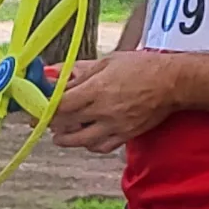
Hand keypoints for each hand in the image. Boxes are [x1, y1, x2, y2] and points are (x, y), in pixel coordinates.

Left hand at [50, 49, 186, 151]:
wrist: (172, 83)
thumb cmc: (141, 67)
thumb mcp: (107, 62)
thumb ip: (78, 71)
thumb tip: (54, 73)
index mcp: (96, 90)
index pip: (60, 106)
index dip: (44, 109)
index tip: (35, 108)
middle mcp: (103, 112)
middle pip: (66, 125)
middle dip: (50, 123)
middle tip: (42, 120)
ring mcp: (115, 127)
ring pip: (81, 141)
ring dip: (66, 138)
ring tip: (60, 133)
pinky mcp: (126, 136)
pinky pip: (100, 147)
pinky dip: (88, 144)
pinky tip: (85, 137)